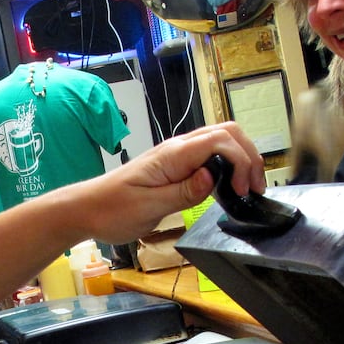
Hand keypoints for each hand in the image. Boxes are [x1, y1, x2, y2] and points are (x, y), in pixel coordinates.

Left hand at [56, 121, 265, 247]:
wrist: (88, 209)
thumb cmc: (112, 209)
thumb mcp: (148, 208)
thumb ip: (183, 192)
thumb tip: (212, 177)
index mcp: (172, 155)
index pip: (220, 141)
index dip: (240, 162)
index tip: (243, 191)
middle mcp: (178, 149)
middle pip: (227, 133)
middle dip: (248, 156)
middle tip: (255, 188)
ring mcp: (178, 156)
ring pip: (221, 142)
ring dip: (241, 159)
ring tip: (249, 189)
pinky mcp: (176, 167)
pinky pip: (209, 156)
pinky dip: (228, 167)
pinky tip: (230, 188)